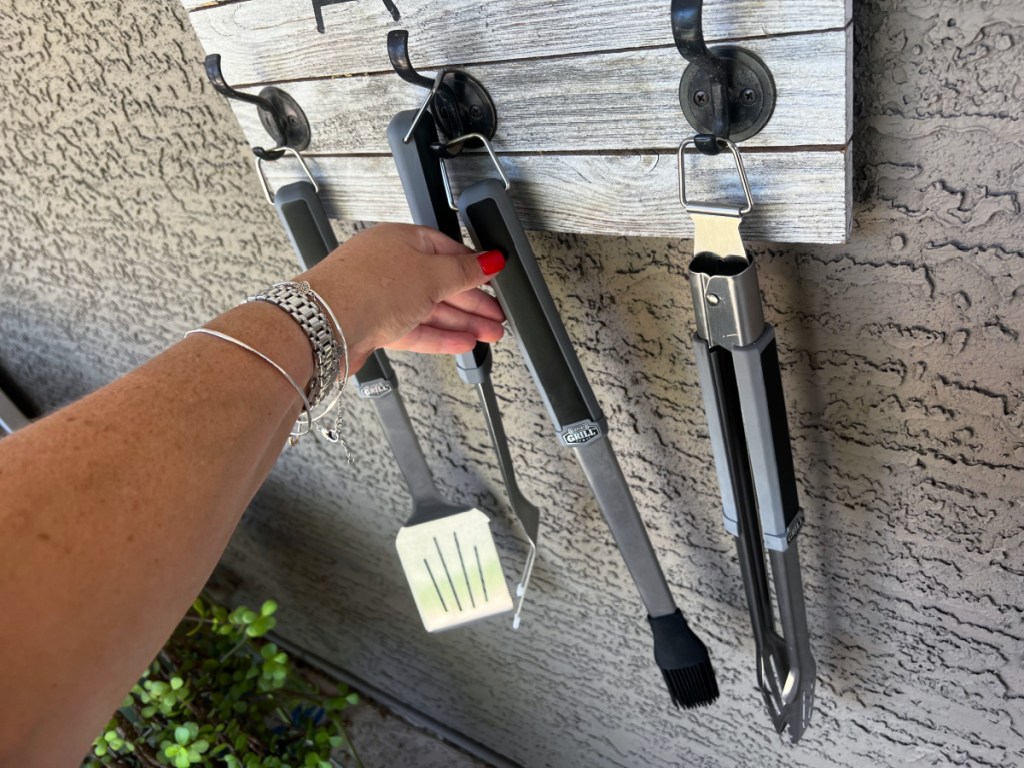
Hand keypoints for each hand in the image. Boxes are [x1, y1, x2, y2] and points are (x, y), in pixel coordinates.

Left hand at [298, 224, 505, 368]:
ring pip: (429, 309)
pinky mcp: (374, 326)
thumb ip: (465, 271)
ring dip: (461, 323)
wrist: (325, 324)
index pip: (447, 252)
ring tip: (488, 334)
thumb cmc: (367, 287)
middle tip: (496, 316)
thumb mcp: (432, 275)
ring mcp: (380, 297)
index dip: (474, 268)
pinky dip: (439, 336)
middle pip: (440, 284)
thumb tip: (491, 259)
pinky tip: (460, 343)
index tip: (494, 281)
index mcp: (401, 240)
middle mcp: (389, 266)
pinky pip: (414, 330)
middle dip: (472, 303)